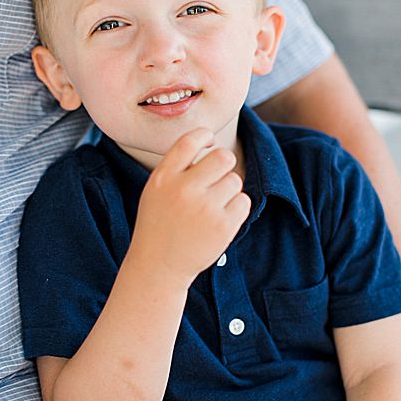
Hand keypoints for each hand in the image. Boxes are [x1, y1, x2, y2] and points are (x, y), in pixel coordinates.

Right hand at [127, 128, 248, 281]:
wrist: (159, 265)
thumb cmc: (160, 223)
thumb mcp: (156, 190)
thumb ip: (178, 168)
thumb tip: (211, 143)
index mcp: (163, 178)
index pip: (190, 140)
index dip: (205, 136)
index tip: (209, 141)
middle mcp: (184, 190)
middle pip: (223, 157)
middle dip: (224, 163)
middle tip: (218, 175)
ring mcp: (205, 208)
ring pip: (235, 180)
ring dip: (229, 189)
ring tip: (212, 205)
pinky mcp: (224, 226)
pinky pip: (244, 201)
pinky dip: (236, 208)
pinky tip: (219, 218)